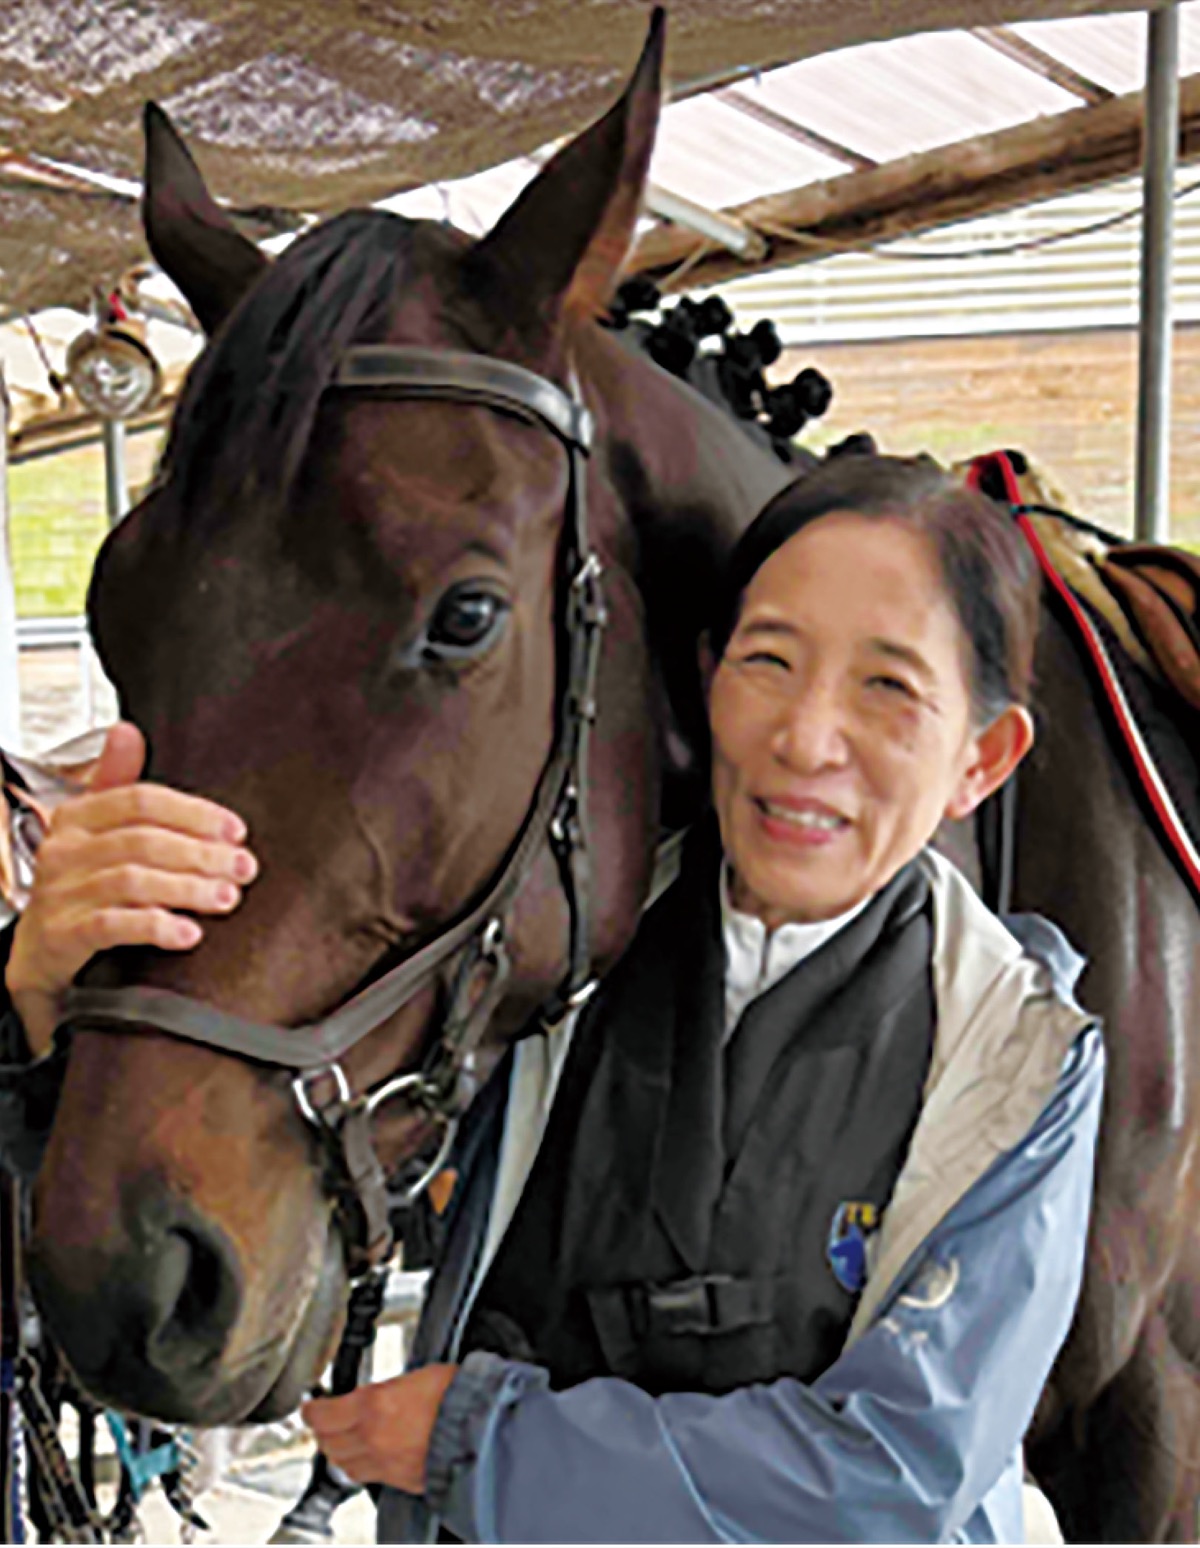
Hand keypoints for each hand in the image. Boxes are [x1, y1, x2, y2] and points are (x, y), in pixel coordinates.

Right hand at [5, 721, 256, 1056]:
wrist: (38, 955)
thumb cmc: (79, 888)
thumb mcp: (95, 833)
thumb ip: (118, 786)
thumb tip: (127, 731)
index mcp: (76, 817)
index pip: (142, 800)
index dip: (195, 813)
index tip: (236, 832)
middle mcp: (63, 850)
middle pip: (143, 840)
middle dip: (202, 854)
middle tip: (243, 868)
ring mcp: (58, 893)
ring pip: (132, 880)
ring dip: (188, 888)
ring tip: (226, 898)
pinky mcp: (60, 935)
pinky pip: (112, 925)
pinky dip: (155, 926)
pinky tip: (187, 933)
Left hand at [302, 1365, 458, 1493]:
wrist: (483, 1428)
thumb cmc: (459, 1395)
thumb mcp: (416, 1376)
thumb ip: (385, 1390)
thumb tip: (372, 1396)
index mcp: (374, 1406)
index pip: (322, 1415)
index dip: (312, 1410)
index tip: (311, 1405)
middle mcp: (373, 1439)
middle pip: (328, 1444)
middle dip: (322, 1432)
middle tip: (324, 1421)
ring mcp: (385, 1464)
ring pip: (344, 1465)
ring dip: (338, 1452)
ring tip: (340, 1441)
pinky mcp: (400, 1482)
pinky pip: (368, 1478)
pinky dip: (361, 1467)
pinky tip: (367, 1457)